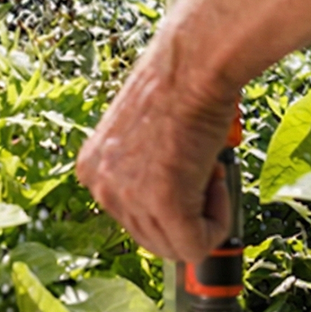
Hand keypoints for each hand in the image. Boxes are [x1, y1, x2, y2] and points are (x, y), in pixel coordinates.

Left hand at [76, 20, 239, 264]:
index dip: (169, 201)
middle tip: (203, 170)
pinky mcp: (162, 203)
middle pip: (151, 237)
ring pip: (176, 246)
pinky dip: (217, 222)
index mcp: (92, 168)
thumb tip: (170, 195)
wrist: (192, 64)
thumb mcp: (143, 134)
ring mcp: (127, 198)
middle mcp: (100, 186)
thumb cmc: (177, 86)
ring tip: (208, 169)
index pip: (133, 217)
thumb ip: (144, 168)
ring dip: (204, 215)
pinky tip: (215, 177)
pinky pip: (196, 245)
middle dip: (186, 214)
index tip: (186, 170)